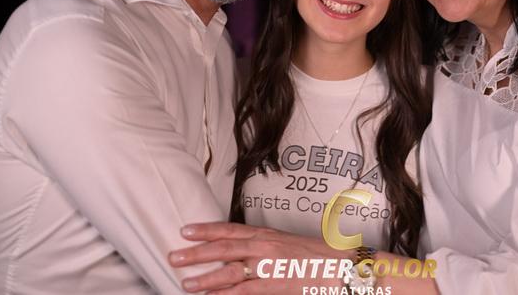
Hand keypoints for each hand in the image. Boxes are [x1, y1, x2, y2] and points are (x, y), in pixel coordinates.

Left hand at [168, 222, 346, 293]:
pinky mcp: (275, 284)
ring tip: (187, 283)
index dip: (206, 230)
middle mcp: (265, 246)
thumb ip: (266, 247)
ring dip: (206, 277)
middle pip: (224, 247)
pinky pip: (244, 291)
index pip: (230, 229)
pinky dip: (225, 294)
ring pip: (230, 270)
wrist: (342, 266)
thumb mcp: (288, 245)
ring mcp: (269, 265)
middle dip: (197, 252)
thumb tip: (245, 253)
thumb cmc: (319, 256)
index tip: (186, 230)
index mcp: (267, 235)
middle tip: (174, 255)